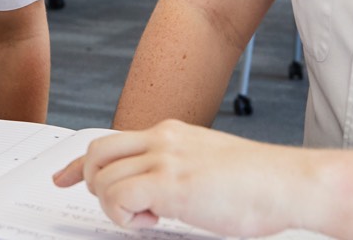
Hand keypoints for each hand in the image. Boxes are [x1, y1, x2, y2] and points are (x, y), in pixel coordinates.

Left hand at [51, 120, 324, 236]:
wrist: (291, 183)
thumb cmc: (262, 184)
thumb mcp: (209, 166)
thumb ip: (178, 170)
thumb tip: (156, 195)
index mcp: (172, 133)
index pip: (111, 142)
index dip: (78, 163)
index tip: (62, 177)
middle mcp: (163, 139)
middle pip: (96, 153)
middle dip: (92, 183)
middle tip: (116, 209)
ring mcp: (165, 158)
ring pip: (103, 177)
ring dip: (116, 205)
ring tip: (152, 215)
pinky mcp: (170, 183)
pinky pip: (118, 197)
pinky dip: (126, 215)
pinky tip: (155, 219)